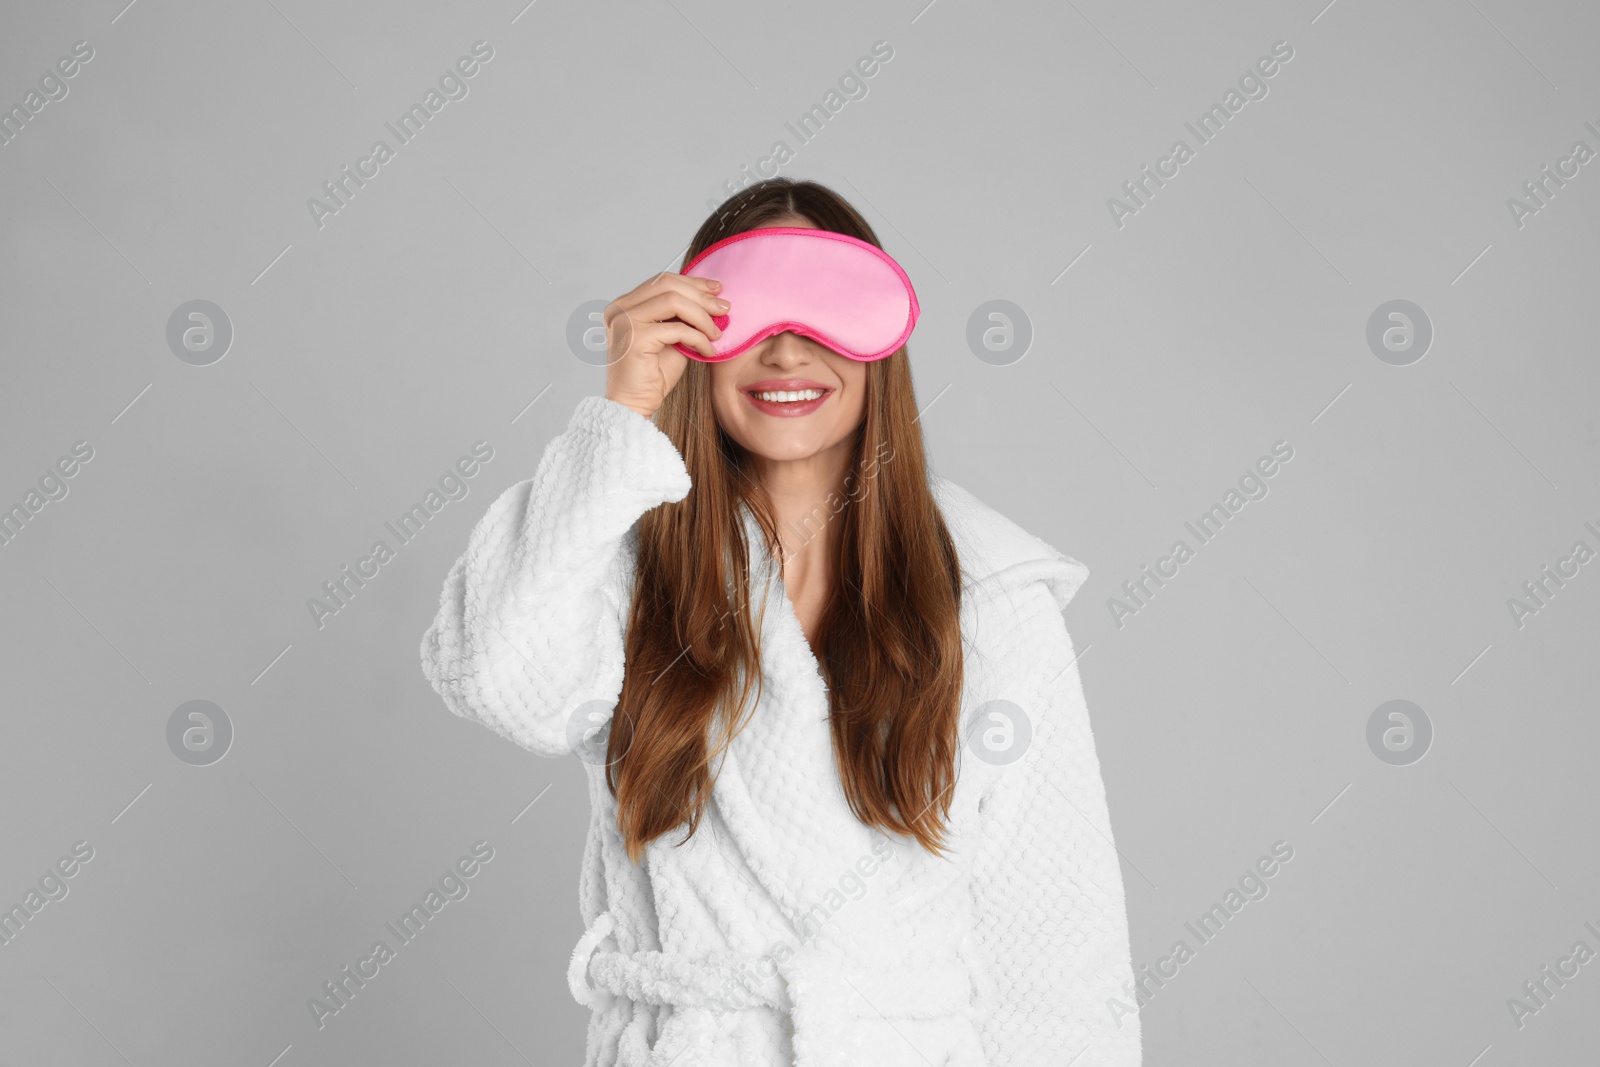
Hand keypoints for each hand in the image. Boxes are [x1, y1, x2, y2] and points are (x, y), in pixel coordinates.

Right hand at [602, 271, 727, 419]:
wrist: (633, 406)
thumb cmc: (652, 375)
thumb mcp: (671, 337)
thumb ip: (681, 316)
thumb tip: (712, 299)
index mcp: (625, 305)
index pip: (662, 281)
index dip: (692, 282)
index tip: (716, 289)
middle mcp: (620, 309)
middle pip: (667, 285)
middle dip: (701, 296)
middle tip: (724, 308)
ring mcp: (625, 321)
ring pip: (674, 301)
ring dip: (702, 317)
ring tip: (717, 333)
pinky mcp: (635, 338)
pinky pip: (677, 329)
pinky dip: (698, 338)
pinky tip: (708, 351)